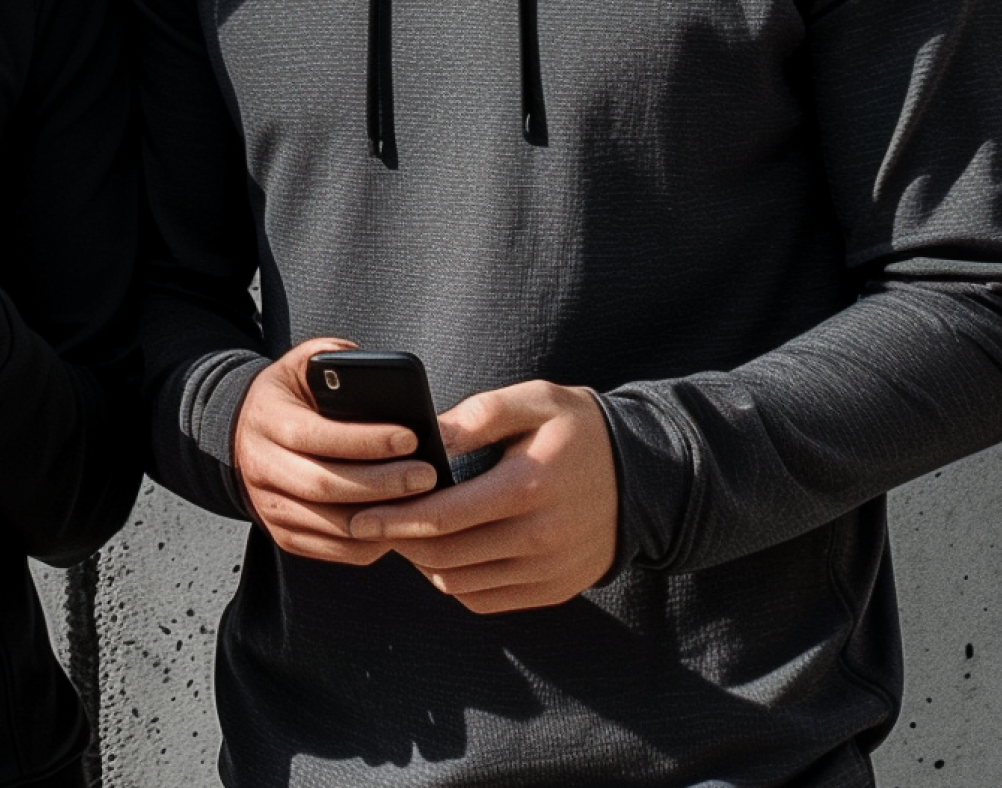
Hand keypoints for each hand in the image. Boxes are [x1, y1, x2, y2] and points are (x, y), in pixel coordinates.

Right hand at [230, 339, 440, 566]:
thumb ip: (333, 358)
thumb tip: (375, 367)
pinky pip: (333, 549)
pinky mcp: (284, 536)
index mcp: (267, 419)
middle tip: (427, 474)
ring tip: (421, 502)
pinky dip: (370, 543)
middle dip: (382, 483)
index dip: (366, 440)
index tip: (410, 437)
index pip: (317, 435)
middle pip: (325, 485)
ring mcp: (269, 507)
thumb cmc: (289, 396)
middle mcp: (261, 467)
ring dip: (381, 519)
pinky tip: (398, 524)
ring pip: (331, 524)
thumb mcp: (301, 364)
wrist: (243, 436)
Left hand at [347, 379, 618, 612]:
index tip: (358, 515)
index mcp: (527, 487)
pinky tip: (442, 553)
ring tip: (402, 534)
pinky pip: (486, 600)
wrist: (644, 476)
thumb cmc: (577, 428)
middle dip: (398, 542)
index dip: (393, 518)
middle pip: (445, 555)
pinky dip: (455, 582)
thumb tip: (427, 437)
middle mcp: (538, 538)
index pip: (443, 515)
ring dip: (423, 563)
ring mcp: (548, 572)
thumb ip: (478, 415)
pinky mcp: (553, 591)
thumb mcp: (533, 400)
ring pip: (461, 583)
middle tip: (367, 524)